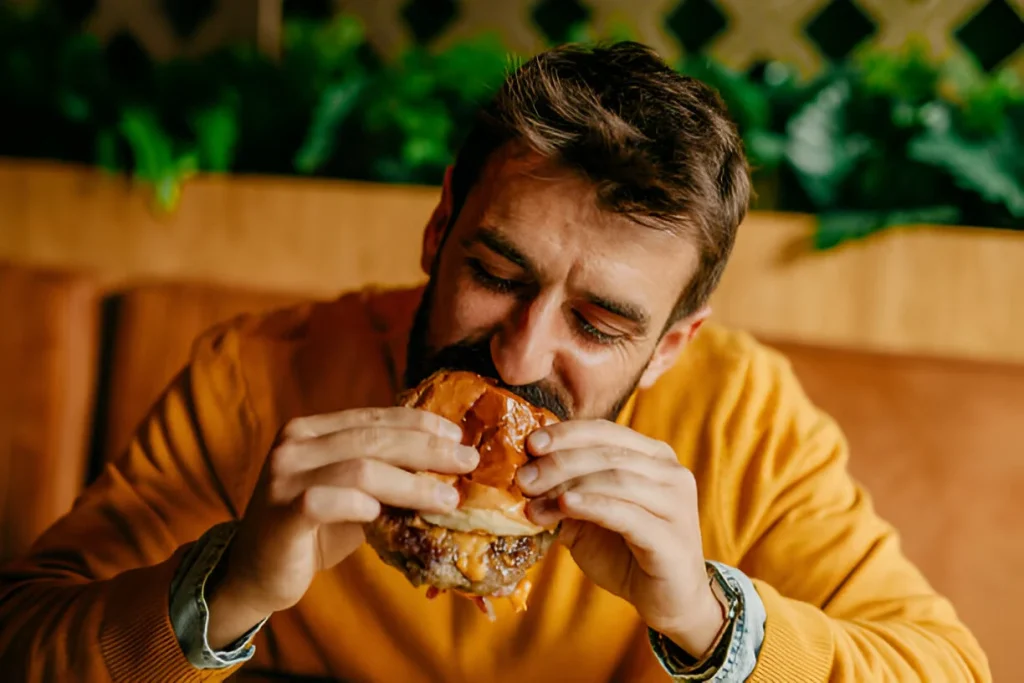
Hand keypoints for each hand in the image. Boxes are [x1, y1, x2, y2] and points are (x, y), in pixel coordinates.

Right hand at [206, 407, 478, 648]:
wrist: (254, 573)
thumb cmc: (311, 531)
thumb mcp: (350, 493)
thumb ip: (382, 473)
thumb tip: (445, 466)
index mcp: (311, 430)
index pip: (374, 418)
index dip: (419, 423)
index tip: (458, 437)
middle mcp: (294, 445)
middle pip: (373, 439)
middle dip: (427, 450)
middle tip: (466, 463)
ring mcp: (284, 477)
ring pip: (360, 468)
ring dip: (411, 483)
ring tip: (447, 498)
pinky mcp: (282, 513)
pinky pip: (328, 501)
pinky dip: (361, 505)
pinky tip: (384, 514)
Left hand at [516, 420, 724, 656]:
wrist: (667, 600)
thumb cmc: (627, 552)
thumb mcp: (589, 516)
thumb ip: (566, 492)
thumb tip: (524, 473)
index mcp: (654, 457)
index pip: (605, 431)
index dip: (566, 434)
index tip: (530, 444)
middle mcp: (671, 473)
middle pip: (607, 454)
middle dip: (559, 462)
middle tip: (524, 478)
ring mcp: (676, 504)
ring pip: (616, 480)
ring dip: (568, 487)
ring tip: (534, 502)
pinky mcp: (672, 538)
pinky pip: (626, 514)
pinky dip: (592, 505)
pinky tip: (565, 506)